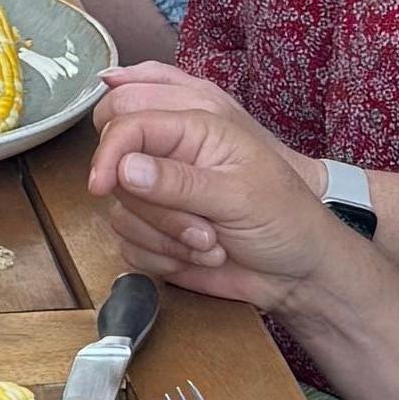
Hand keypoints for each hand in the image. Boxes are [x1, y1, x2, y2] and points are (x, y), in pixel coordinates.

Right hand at [84, 66, 346, 306]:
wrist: (296, 275)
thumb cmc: (284, 219)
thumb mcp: (239, 194)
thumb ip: (178, 180)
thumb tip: (123, 167)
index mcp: (194, 128)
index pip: (129, 124)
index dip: (109, 152)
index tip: (102, 185)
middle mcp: (170, 158)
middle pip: (117, 171)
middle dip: (153, 208)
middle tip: (200, 227)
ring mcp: (159, 199)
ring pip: (120, 214)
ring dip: (165, 240)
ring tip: (212, 244)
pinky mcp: (153, 235)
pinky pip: (127, 246)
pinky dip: (161, 261)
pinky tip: (199, 259)